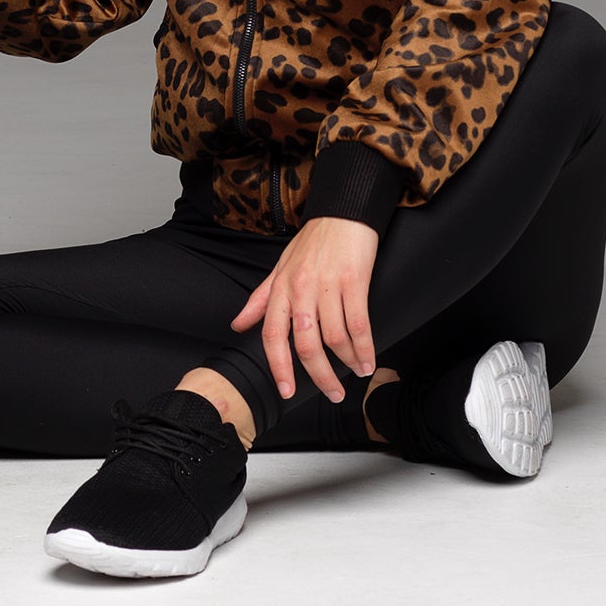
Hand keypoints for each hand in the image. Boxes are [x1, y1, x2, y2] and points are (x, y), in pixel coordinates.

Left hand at [230, 216, 378, 401]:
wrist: (343, 212)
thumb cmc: (313, 241)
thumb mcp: (280, 268)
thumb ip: (261, 299)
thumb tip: (238, 325)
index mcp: (281, 289)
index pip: (273, 335)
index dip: (278, 366)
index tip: (287, 391)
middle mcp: (301, 289)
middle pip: (306, 345)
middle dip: (320, 376)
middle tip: (333, 394)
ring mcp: (328, 286)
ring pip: (334, 338)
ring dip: (347, 363)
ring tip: (356, 374)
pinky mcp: (354, 281)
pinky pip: (358, 324)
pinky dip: (364, 348)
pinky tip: (368, 360)